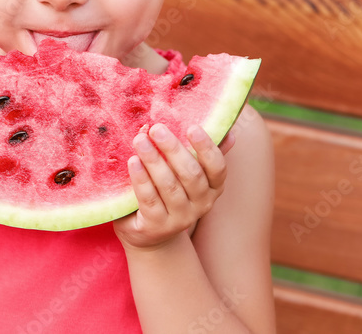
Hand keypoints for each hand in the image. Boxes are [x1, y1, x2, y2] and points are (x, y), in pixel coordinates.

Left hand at [113, 123, 234, 251]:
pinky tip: (132, 161)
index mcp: (213, 188)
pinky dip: (141, 179)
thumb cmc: (168, 192)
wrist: (149, 233)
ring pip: (169, 186)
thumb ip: (201, 154)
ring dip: (154, 160)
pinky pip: (150, 200)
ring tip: (140, 139)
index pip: (217, 167)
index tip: (192, 127)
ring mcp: (180, 218)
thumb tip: (228, 131)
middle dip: (173, 149)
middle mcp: (202, 204)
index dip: (207, 147)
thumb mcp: (186, 174)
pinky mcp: (157, 225)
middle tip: (156, 128)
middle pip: (191, 174)